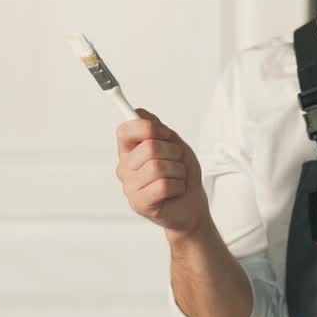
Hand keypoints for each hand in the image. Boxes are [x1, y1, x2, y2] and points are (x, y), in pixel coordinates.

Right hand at [115, 109, 210, 239]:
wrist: (191, 204)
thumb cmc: (181, 174)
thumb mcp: (173, 143)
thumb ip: (155, 127)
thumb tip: (138, 112)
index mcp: (130, 151)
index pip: (125, 130)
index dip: (147, 128)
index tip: (164, 133)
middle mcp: (125, 168)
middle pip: (149, 147)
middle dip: (173, 153)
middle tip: (176, 163)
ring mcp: (129, 187)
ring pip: (157, 167)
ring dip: (177, 171)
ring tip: (176, 178)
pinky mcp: (138, 203)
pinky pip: (163, 185)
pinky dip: (178, 186)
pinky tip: (174, 191)